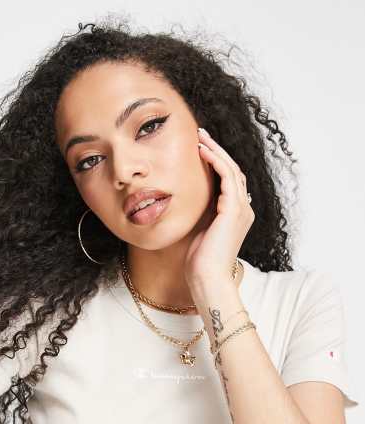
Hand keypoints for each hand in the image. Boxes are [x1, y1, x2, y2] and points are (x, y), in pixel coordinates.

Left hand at [184, 127, 254, 287]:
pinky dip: (216, 162)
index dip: (217, 163)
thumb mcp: (200, 231)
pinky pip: (227, 177)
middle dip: (217, 151)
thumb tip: (189, 200)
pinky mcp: (233, 210)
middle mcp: (243, 210)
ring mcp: (241, 209)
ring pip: (232, 170)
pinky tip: (202, 152)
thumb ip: (201, 214)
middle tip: (200, 135)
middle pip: (233, 171)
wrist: (207, 278)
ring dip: (216, 151)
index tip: (200, 150)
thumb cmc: (199, 262)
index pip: (230, 181)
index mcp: (236, 216)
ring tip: (200, 138)